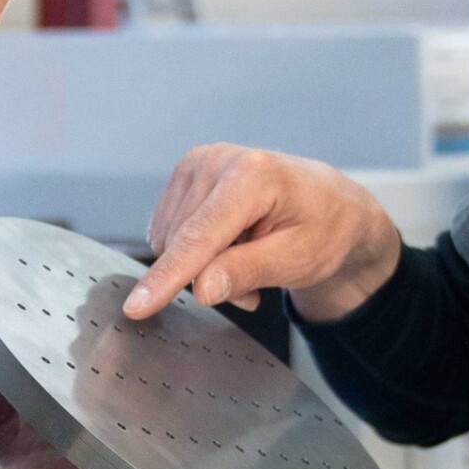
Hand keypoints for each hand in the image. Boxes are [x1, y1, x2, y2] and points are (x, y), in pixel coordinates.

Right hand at [123, 144, 400, 324]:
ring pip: (170, 241)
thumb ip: (249, 271)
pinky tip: (230, 245)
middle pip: (181, 243)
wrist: (331, 205)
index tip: (137, 307)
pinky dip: (195, 252)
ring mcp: (198, 164)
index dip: (167, 277)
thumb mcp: (299, 260)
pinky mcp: (186, 175)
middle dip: (210, 277)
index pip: (199, 237)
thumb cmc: (323, 229)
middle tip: (253, 287)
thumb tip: (201, 288)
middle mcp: (218, 160)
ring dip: (203, 266)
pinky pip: (169, 232)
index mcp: (252, 175)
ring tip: (247, 259)